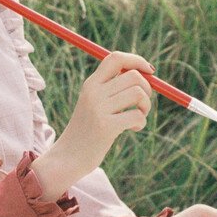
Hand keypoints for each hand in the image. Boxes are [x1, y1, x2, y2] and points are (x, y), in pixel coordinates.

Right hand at [32, 51, 154, 200]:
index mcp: (91, 84)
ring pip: (138, 94)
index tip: (149, 71)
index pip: (116, 58)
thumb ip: (113, 89)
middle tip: (142, 104)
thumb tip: (146, 75)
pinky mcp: (106, 127)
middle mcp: (94, 92)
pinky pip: (137, 115)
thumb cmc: (87, 131)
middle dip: (147, 88)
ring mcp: (99, 109)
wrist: (67, 158)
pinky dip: (141, 122)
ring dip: (146, 106)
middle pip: (133, 76)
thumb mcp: (94, 104)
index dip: (136, 60)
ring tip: (138, 116)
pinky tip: (133, 129)